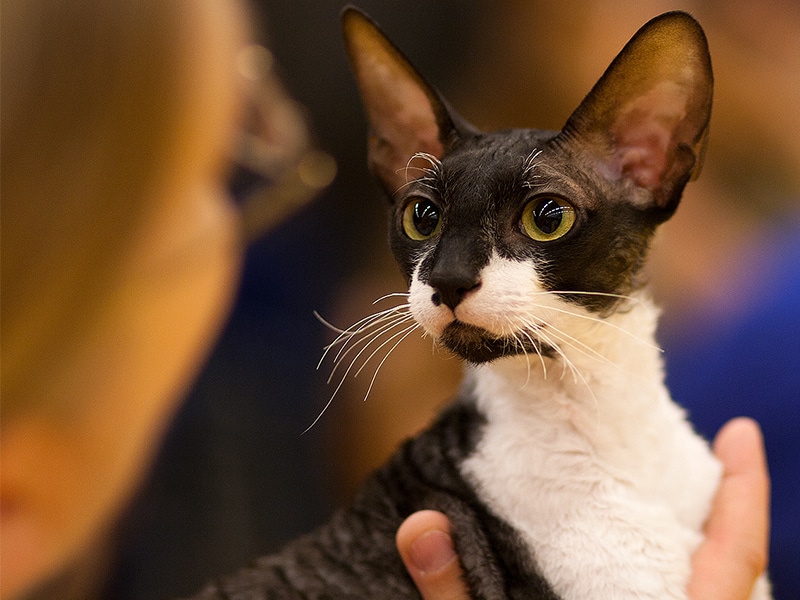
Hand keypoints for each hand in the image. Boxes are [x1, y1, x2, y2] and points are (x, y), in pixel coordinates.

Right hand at [397, 419, 770, 599]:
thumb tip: (419, 524)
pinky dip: (697, 589)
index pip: (731, 558)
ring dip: (720, 558)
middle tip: (717, 464)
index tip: (742, 431)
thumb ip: (456, 599)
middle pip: (744, 581)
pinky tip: (655, 577)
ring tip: (692, 511)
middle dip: (737, 520)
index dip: (745, 491)